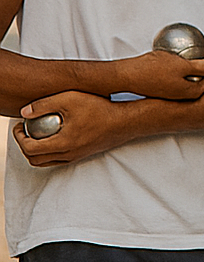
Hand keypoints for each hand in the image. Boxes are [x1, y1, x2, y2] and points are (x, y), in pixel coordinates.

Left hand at [13, 91, 131, 166]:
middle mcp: (67, 155)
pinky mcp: (82, 155)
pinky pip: (58, 160)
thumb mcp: (69, 99)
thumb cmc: (100, 109)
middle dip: (24, 146)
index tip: (19, 125)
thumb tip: (24, 113)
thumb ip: (43, 105)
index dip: (18, 137)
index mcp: (62, 144)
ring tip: (36, 134)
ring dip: (35, 151)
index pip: (29, 149)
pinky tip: (53, 136)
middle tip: (24, 131)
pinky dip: (48, 152)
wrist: (126, 121)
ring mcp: (76, 156)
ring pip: (46, 162)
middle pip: (34, 160)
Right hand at [115, 51, 203, 99]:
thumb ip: (200, 66)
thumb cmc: (152, 70)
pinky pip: (177, 84)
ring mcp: (171, 95)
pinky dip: (181, 76)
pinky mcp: (161, 91)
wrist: (127, 75)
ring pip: (188, 85)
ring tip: (194, 64)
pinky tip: (176, 68)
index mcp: (190, 92)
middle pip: (201, 86)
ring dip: (194, 75)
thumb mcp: (182, 65)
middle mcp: (182, 97)